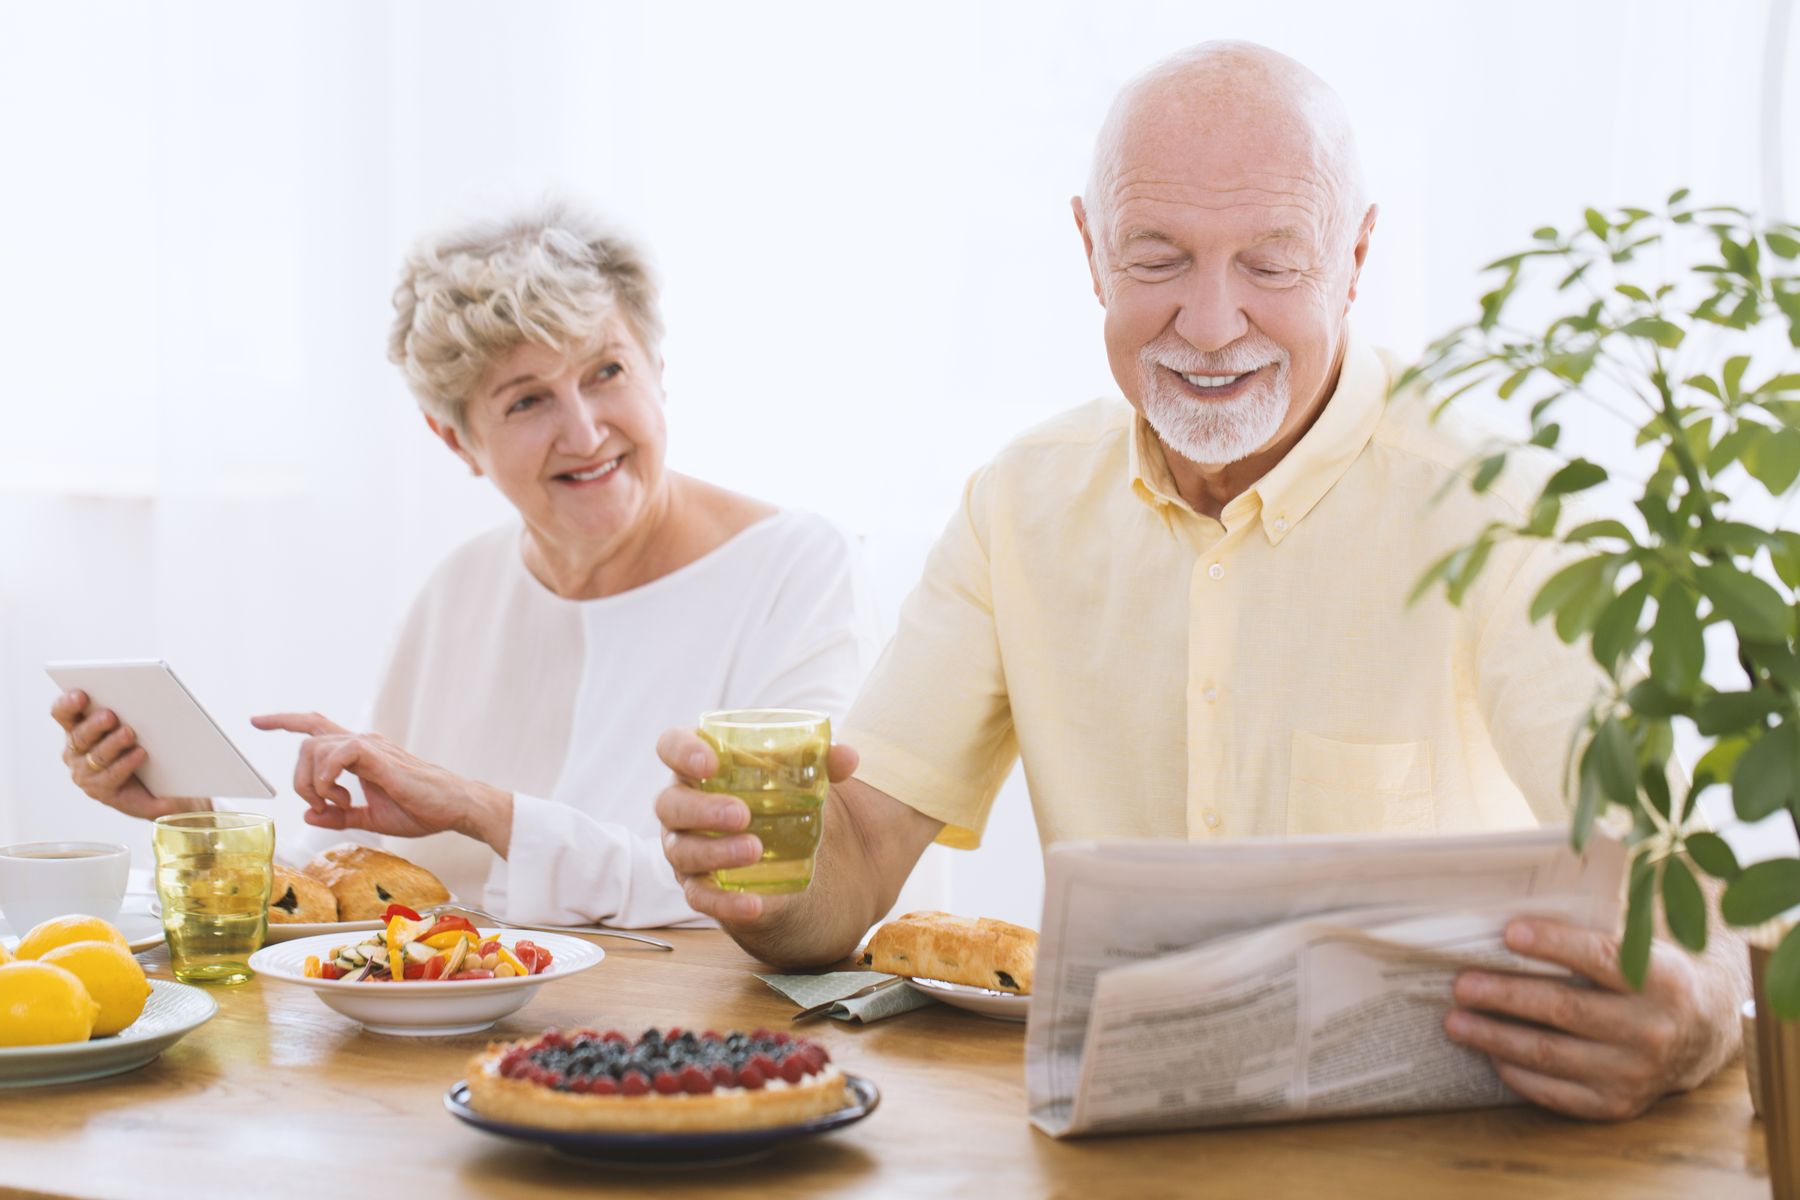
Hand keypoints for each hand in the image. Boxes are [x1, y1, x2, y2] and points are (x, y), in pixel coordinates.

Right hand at [51, 689, 209, 818]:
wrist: (158, 783)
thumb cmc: (142, 744)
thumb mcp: (133, 722)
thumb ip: (129, 707)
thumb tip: (142, 688)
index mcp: (77, 728)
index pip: (63, 713)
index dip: (68, 703)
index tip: (80, 694)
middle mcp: (75, 752)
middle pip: (80, 735)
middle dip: (95, 725)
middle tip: (110, 715)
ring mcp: (86, 774)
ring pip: (96, 756)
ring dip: (112, 743)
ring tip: (129, 733)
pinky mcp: (102, 792)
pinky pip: (112, 776)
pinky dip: (126, 763)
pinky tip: (140, 753)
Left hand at [250, 712, 512, 850]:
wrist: (455, 808)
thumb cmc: (422, 810)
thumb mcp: (370, 818)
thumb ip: (338, 816)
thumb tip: (307, 815)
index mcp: (360, 754)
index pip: (316, 726)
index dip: (285, 721)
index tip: (257, 720)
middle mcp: (362, 744)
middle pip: (307, 741)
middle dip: (298, 778)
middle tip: (319, 806)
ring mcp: (370, 747)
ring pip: (315, 747)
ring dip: (312, 782)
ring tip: (335, 804)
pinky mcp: (378, 756)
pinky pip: (335, 755)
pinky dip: (327, 779)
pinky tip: (341, 797)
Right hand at [654, 727, 858, 923]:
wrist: (781, 851)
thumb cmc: (777, 795)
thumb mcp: (799, 774)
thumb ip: (823, 761)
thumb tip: (848, 757)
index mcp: (699, 765)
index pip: (671, 746)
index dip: (682, 751)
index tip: (710, 763)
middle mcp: (682, 805)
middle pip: (670, 804)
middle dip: (702, 809)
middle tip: (741, 815)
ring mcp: (685, 847)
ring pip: (682, 851)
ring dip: (715, 852)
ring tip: (754, 851)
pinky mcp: (699, 886)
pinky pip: (699, 897)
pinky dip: (724, 902)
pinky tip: (753, 905)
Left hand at [1444, 917, 1736, 1120]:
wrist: (1704, 1031)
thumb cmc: (1652, 972)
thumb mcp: (1643, 944)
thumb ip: (1598, 929)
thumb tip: (1520, 911)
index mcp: (1663, 980)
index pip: (1600, 958)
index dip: (1553, 944)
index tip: (1508, 933)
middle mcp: (1653, 1030)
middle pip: (1565, 1009)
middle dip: (1505, 995)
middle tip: (1461, 984)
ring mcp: (1636, 1073)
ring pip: (1551, 1054)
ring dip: (1495, 1038)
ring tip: (1455, 1021)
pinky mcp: (1618, 1105)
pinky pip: (1557, 1093)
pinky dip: (1517, 1073)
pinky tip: (1489, 1054)